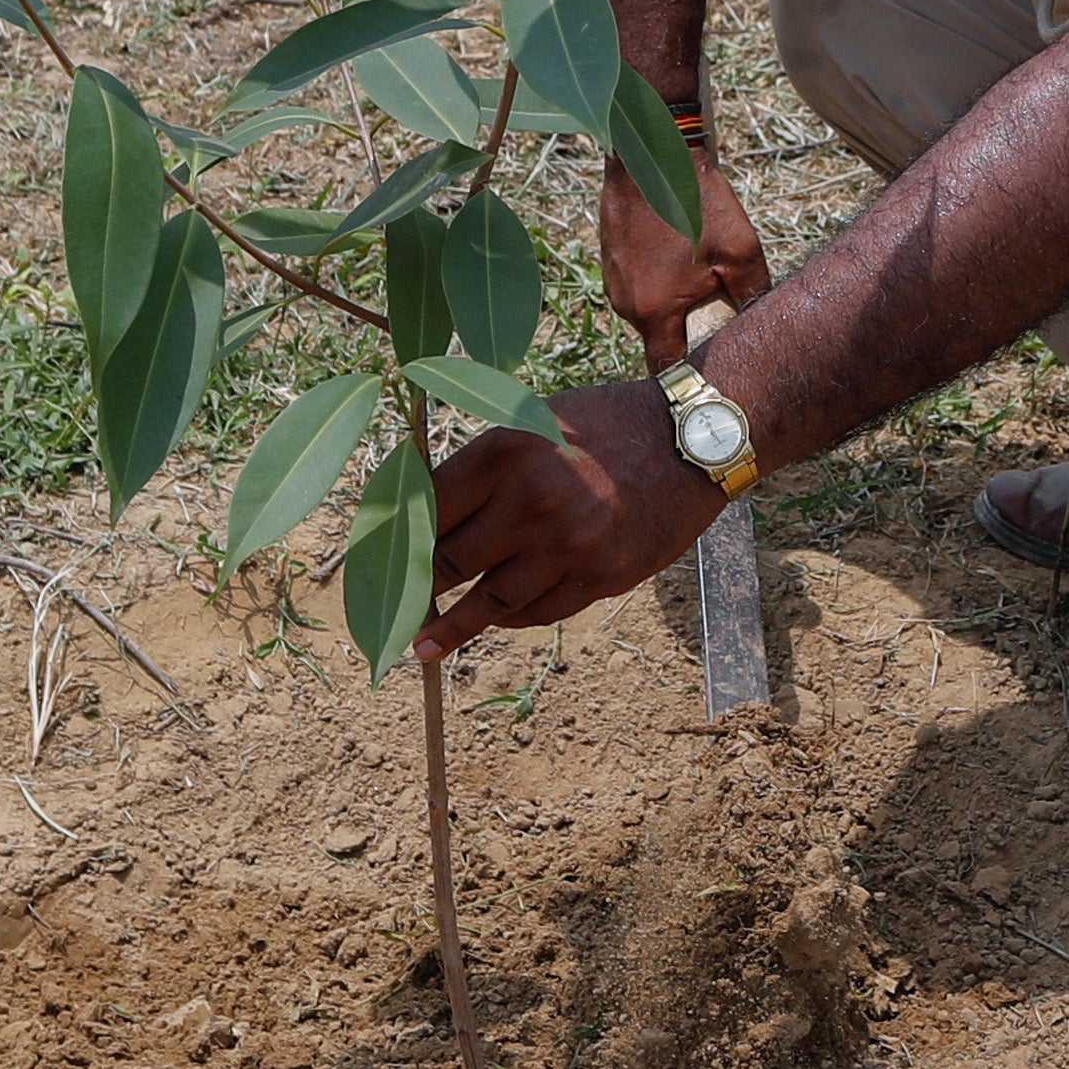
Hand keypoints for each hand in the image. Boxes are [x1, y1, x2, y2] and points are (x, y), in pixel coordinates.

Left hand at [422, 379, 716, 658]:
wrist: (692, 441)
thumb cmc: (605, 425)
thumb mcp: (535, 422)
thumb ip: (484, 466)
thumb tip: (422, 514)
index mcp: (505, 450)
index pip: (428, 509)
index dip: (396, 541)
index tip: (377, 563)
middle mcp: (531, 500)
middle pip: (449, 561)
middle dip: (417, 589)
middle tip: (393, 608)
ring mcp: (566, 545)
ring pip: (489, 602)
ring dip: (452, 627)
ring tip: (423, 647)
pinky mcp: (599, 577)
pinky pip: (537, 612)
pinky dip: (509, 619)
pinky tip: (493, 622)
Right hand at [596, 146, 770, 365]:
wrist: (652, 152)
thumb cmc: (696, 201)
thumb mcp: (740, 251)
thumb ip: (751, 296)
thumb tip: (760, 326)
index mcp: (653, 311)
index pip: (666, 368)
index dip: (689, 374)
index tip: (710, 371)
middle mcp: (626, 303)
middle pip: (659, 337)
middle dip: (688, 331)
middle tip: (717, 312)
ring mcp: (614, 280)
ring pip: (649, 309)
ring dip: (673, 303)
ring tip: (700, 275)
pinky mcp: (611, 258)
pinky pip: (639, 283)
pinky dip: (659, 278)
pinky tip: (680, 252)